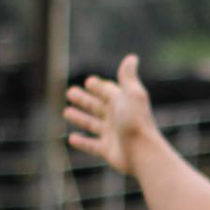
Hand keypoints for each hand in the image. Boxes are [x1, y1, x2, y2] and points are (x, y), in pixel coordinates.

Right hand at [63, 54, 158, 175]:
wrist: (143, 152)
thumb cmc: (136, 121)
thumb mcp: (131, 94)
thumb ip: (128, 77)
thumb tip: (132, 57)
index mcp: (122, 103)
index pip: (108, 91)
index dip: (98, 86)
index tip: (88, 82)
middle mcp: (117, 118)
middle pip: (97, 106)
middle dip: (84, 99)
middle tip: (69, 92)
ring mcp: (113, 135)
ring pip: (92, 124)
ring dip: (80, 118)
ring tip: (66, 112)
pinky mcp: (109, 151)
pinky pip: (92, 146)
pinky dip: (82, 143)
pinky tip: (71, 139)